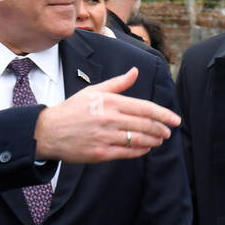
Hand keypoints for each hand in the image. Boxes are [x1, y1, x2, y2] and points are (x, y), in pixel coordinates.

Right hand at [33, 68, 181, 162]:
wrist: (48, 131)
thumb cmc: (73, 109)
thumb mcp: (94, 91)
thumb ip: (118, 83)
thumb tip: (136, 72)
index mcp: (110, 102)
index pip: (144, 107)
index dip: (163, 114)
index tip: (175, 120)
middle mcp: (109, 119)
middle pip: (145, 124)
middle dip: (161, 129)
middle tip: (169, 131)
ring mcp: (105, 137)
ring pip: (138, 139)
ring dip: (153, 140)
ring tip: (160, 140)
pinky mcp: (100, 153)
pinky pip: (127, 152)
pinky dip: (140, 150)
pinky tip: (146, 148)